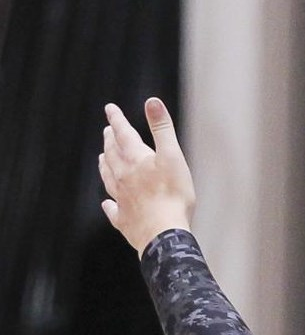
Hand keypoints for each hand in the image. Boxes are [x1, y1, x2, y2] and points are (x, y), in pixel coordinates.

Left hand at [100, 98, 195, 253]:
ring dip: (105, 165)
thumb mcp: (172, 157)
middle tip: (107, 131)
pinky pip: (113, 209)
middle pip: (112, 154)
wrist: (163, 233)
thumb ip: (162, 129)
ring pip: (108, 177)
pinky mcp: (124, 219)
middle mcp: (123, 177)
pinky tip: (107, 203)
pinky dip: (109, 204)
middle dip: (110, 140)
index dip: (117, 120)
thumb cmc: (172, 195)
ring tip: (102, 158)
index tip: (110, 108)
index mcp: (135, 160)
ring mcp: (122, 199)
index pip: (123, 134)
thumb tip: (152, 101)